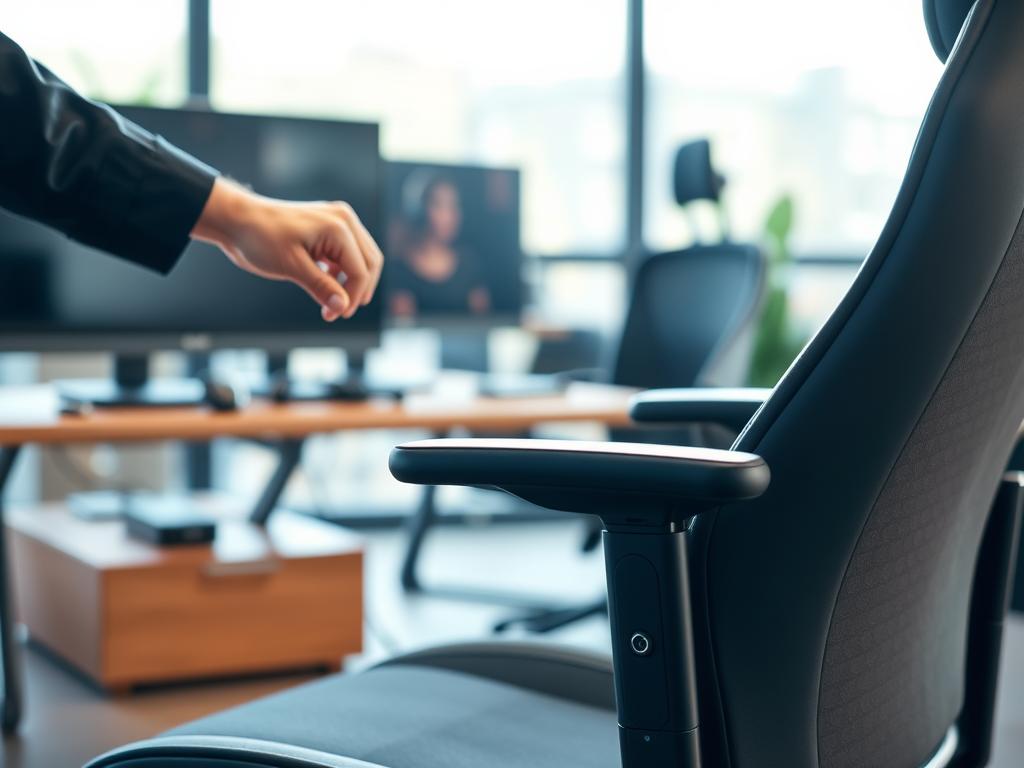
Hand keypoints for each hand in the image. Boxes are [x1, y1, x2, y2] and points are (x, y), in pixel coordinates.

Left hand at [191, 178, 383, 321]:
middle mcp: (344, 219)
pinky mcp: (329, 227)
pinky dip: (342, 272)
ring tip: (332, 302)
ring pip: (363, 259)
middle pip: (370, 263)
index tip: (334, 316)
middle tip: (338, 312)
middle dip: (358, 291)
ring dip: (352, 283)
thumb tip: (343, 307)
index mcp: (338, 227)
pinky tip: (326, 285)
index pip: (361, 270)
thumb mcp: (291, 266)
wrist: (237, 220)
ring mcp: (338, 221)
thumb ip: (321, 287)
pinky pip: (348, 254)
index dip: (352, 297)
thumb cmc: (260, 238)